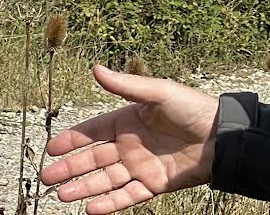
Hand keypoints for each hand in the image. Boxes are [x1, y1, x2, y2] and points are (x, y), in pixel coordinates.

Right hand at [41, 65, 219, 213]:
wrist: (222, 137)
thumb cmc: (192, 109)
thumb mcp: (158, 92)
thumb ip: (126, 85)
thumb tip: (96, 69)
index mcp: (129, 120)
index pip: (93, 131)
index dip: (72, 139)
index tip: (51, 148)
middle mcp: (131, 144)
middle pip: (94, 158)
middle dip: (70, 168)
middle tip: (47, 178)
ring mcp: (141, 165)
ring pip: (105, 180)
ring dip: (84, 187)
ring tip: (61, 196)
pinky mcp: (154, 184)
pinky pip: (126, 196)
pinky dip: (109, 203)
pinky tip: (90, 208)